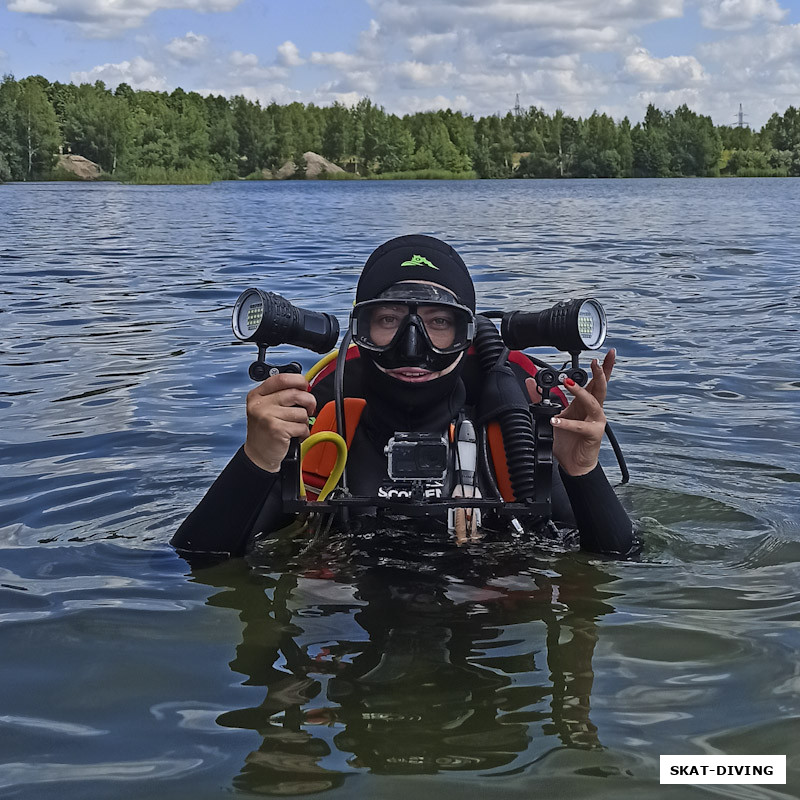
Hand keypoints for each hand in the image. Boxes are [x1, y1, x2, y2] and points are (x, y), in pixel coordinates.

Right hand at [243, 373, 315, 472]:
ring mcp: (267, 416)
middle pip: (295, 393)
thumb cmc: (265, 431)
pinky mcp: (276, 430)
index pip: (282, 378)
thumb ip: (281, 395)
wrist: (258, 454)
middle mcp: (260, 404)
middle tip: (308, 409)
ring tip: (296, 426)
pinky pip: (301, 427)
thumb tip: (305, 387)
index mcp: (257, 395)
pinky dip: (303, 433)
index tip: (305, 386)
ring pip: (301, 412)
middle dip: (308, 402)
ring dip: (304, 421)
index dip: (299, 380)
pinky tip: (295, 435)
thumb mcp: (266, 408)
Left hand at [525, 349, 614, 476]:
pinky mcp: (592, 434)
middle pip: (601, 387)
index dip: (603, 367)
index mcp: (586, 403)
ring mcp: (596, 422)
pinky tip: (556, 420)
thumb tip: (530, 382)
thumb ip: (542, 398)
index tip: (606, 353)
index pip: (596, 381)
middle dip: (600, 373)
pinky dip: (567, 422)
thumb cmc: (568, 439)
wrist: (573, 463)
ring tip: (568, 383)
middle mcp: (594, 410)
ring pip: (593, 402)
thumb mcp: (553, 414)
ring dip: (580, 392)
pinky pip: (580, 426)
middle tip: (594, 362)